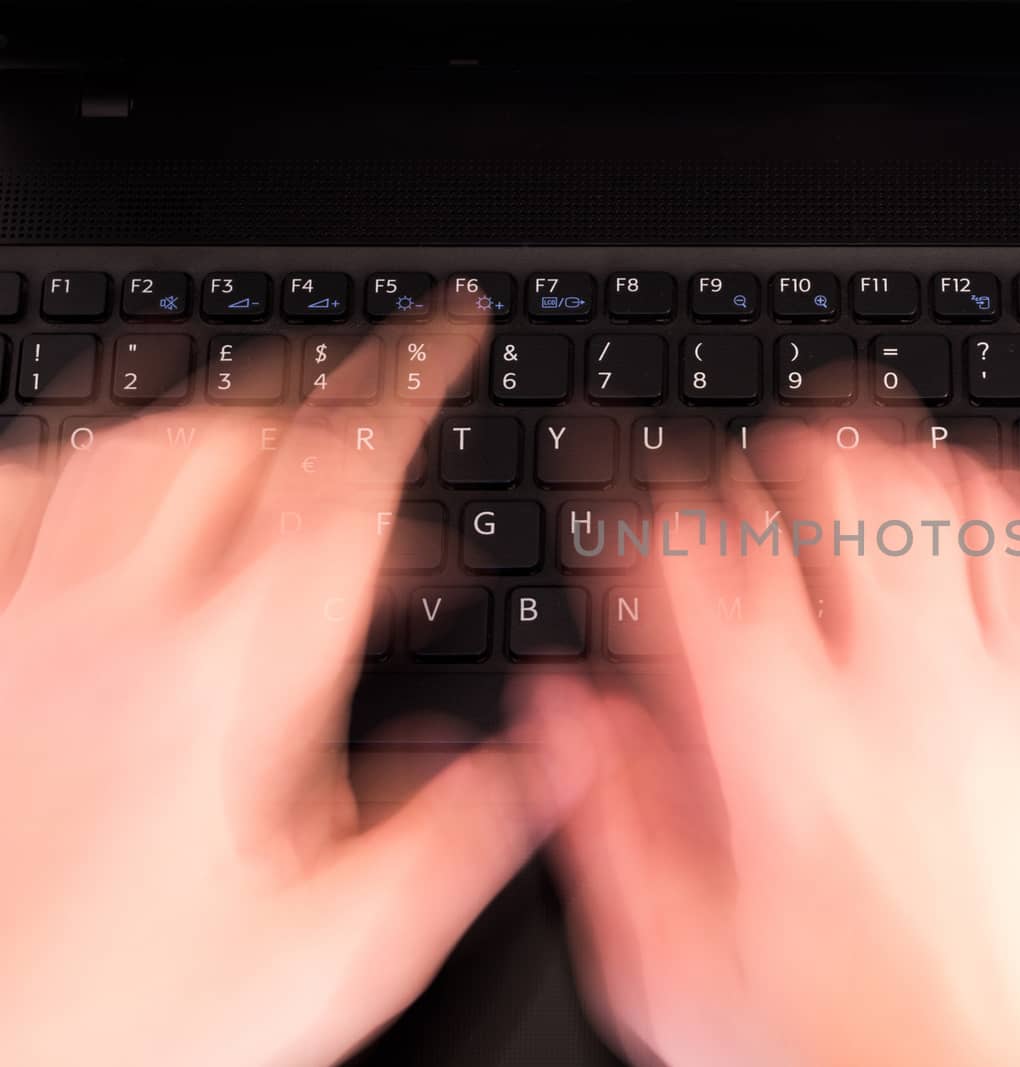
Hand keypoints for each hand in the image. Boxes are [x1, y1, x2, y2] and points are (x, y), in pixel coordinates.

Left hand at [0, 316, 586, 1066]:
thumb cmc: (136, 1019)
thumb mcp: (343, 949)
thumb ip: (463, 834)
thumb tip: (550, 748)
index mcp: (233, 681)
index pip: (343, 480)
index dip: (409, 386)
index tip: (450, 333)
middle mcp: (122, 629)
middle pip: (231, 436)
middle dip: (323, 396)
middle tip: (380, 407)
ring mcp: (28, 634)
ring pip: (116, 448)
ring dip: (211, 413)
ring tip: (270, 428)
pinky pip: (8, 502)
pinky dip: (73, 462)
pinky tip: (109, 484)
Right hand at [537, 433, 1019, 1066]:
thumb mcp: (681, 981)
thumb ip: (614, 827)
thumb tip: (571, 717)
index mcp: (791, 745)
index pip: (706, 551)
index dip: (668, 505)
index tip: (666, 516)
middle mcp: (919, 699)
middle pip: (860, 487)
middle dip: (804, 453)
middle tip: (788, 474)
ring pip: (1005, 510)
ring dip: (951, 479)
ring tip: (923, 494)